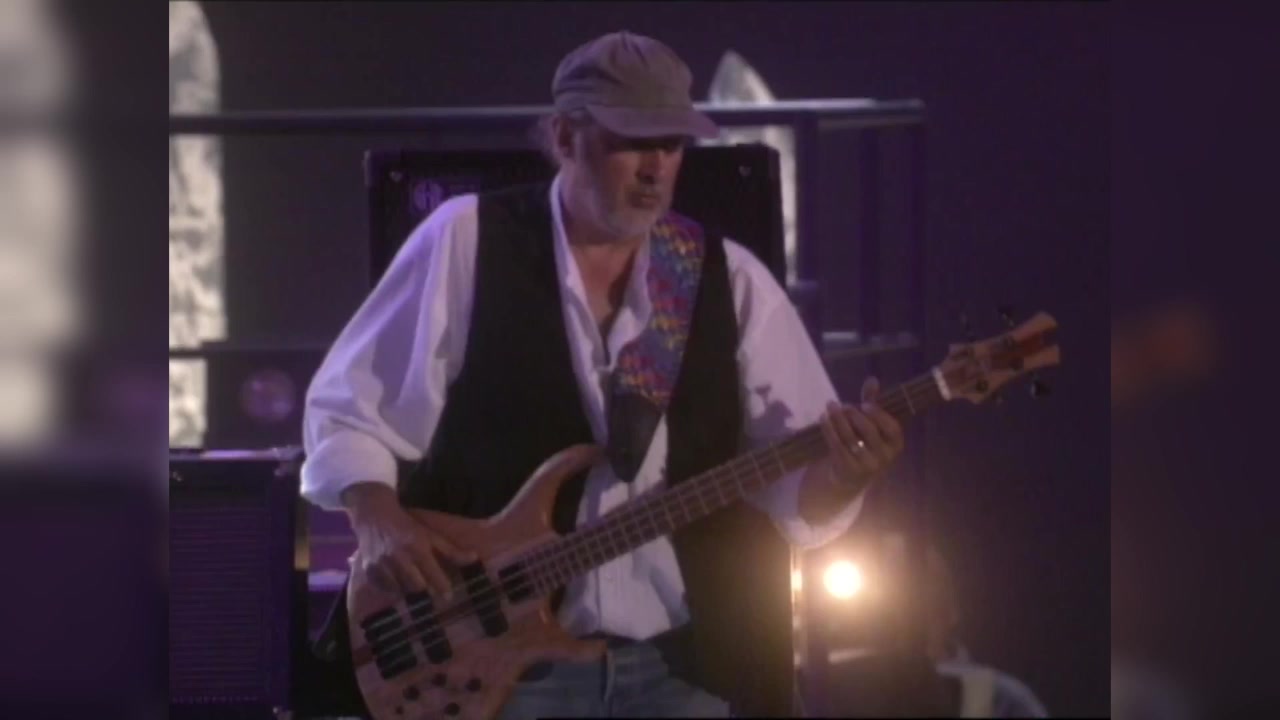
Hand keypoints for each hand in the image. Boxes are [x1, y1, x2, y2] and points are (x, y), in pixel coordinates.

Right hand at [342, 484, 475, 596]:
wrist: (374, 514)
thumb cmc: (407, 525)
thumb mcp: (430, 535)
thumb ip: (451, 551)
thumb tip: (474, 559)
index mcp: (417, 546)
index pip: (432, 573)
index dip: (442, 587)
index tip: (448, 596)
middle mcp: (399, 556)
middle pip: (416, 586)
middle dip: (425, 592)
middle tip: (431, 592)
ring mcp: (381, 564)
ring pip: (400, 590)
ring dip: (409, 592)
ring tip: (414, 587)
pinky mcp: (368, 570)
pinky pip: (384, 589)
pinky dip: (392, 590)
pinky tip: (397, 583)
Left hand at [818, 377, 904, 485]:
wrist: (851, 477)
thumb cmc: (865, 444)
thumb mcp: (872, 425)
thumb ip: (872, 403)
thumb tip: (872, 379)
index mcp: (896, 444)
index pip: (892, 428)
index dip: (879, 415)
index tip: (865, 404)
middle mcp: (884, 457)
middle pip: (869, 431)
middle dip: (854, 415)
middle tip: (843, 404)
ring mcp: (866, 465)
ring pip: (850, 437)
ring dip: (838, 419)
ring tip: (830, 405)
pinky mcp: (848, 469)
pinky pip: (836, 445)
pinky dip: (829, 429)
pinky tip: (823, 418)